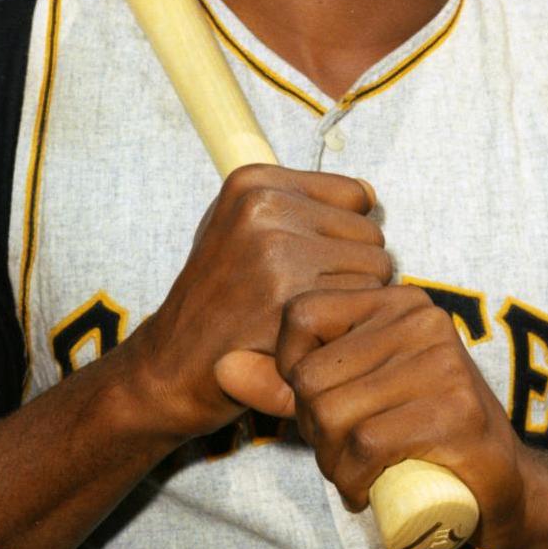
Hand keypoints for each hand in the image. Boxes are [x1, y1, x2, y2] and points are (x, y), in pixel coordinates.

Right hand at [125, 166, 389, 442]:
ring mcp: (276, 252)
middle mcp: (264, 207)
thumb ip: (301, 205)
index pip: (356, 195)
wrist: (171, 367)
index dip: (342, 236)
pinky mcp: (290, 300)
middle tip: (301, 297)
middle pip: (371, 233)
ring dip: (351, 300)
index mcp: (254, 181)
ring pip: (376, 270)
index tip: (304, 262)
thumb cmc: (218, 299)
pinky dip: (346, 328)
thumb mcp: (240, 228)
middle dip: (350, 269)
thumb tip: (371, 196)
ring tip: (302, 316)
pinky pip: (364, 304)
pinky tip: (307, 336)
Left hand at [263, 284, 534, 548]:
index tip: (318, 405)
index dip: (289, 369)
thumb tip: (220, 367)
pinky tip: (369, 490)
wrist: (504, 486)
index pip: (300, 314)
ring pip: (333, 412)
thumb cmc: (417, 437)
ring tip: (357, 472)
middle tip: (342, 453)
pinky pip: (367, 444)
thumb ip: (284, 382)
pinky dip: (354, 479)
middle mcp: (422, 318)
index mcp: (395, 301)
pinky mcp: (456, 410)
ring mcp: (443, 361)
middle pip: (311, 375)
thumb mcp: (347, 398)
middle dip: (312, 430)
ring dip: (332, 461)